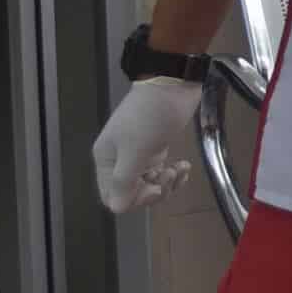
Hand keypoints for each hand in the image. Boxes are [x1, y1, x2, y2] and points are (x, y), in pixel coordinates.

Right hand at [93, 76, 201, 212]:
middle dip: (154, 190)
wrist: (173, 85)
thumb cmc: (151, 116)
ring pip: (149, 185)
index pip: (113, 197)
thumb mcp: (135, 151)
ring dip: (167, 183)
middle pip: (132, 193)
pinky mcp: (156, 149)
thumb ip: (124, 181)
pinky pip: (161, 173)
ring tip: (180, 169)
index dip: (134, 199)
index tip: (154, 188)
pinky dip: (174, 175)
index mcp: (107, 161)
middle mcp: (119, 160)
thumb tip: (117, 207)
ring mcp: (138, 155)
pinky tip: (184, 166)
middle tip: (169, 175)